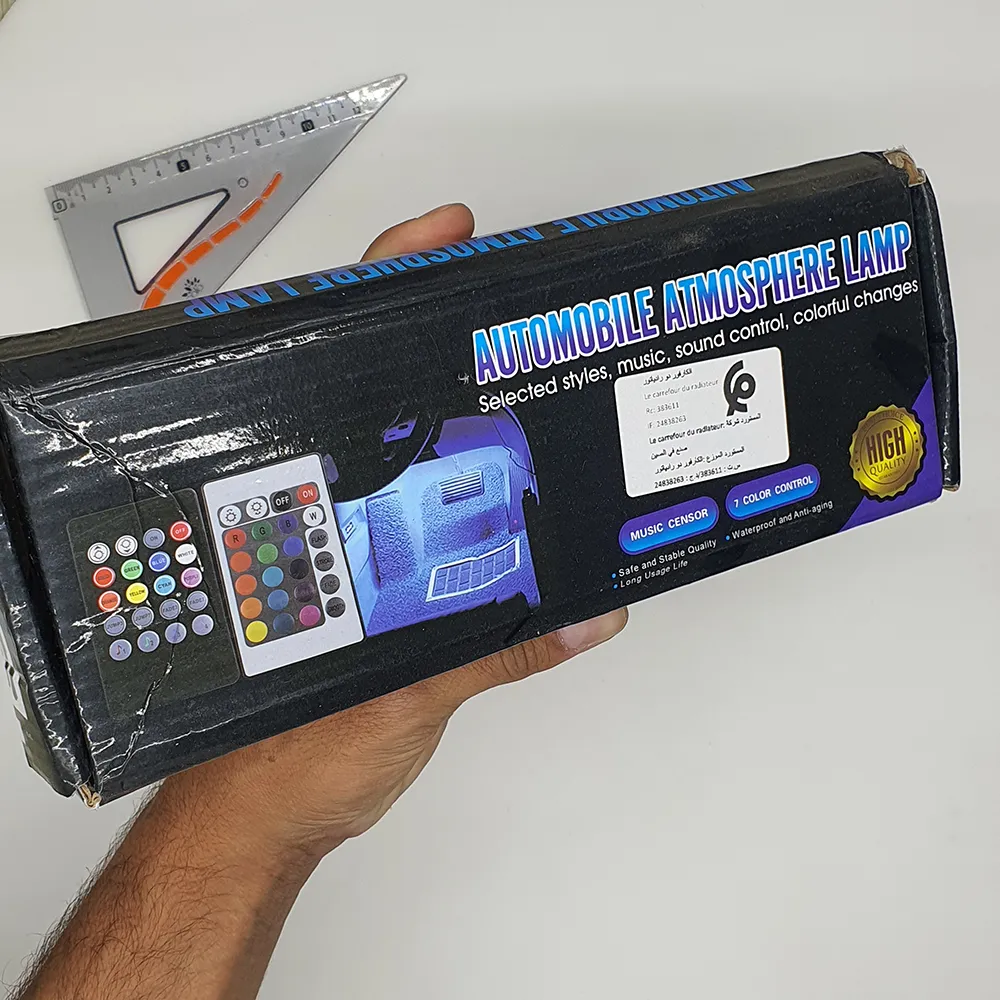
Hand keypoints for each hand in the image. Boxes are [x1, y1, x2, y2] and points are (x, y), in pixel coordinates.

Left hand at [160, 205, 628, 863]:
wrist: (270, 819)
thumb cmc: (289, 759)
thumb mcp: (393, 698)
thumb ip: (489, 653)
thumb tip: (581, 613)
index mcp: (316, 523)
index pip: (347, 373)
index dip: (392, 286)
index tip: (449, 237)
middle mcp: (337, 522)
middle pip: (397, 408)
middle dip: (459, 354)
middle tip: (527, 315)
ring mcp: (364, 552)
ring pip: (424, 466)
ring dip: (480, 433)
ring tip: (539, 396)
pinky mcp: (390, 595)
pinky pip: (448, 531)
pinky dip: (492, 513)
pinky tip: (530, 504)